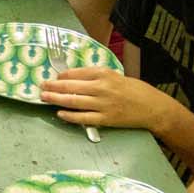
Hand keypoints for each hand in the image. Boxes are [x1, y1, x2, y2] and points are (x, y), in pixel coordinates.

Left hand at [39, 65, 168, 131]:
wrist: (152, 107)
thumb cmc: (133, 90)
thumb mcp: (115, 76)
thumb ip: (95, 76)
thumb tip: (72, 78)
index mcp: (104, 74)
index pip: (76, 73)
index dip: (61, 76)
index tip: (52, 78)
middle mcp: (102, 87)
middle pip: (71, 86)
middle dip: (53, 86)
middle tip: (41, 86)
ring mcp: (103, 104)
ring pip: (74, 101)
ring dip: (56, 99)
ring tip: (44, 98)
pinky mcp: (105, 119)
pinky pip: (83, 118)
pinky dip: (70, 116)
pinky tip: (60, 113)